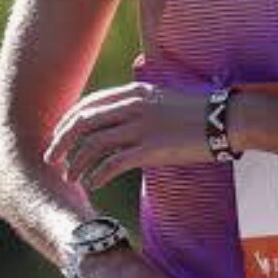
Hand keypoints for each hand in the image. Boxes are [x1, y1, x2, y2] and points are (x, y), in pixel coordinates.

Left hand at [44, 82, 209, 191]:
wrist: (226, 118)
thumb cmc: (198, 111)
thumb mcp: (163, 99)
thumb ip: (139, 104)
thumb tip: (122, 117)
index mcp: (134, 93)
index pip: (88, 104)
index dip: (68, 122)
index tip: (59, 136)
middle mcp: (132, 107)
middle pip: (83, 122)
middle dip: (62, 141)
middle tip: (51, 159)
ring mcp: (140, 127)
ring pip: (93, 144)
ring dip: (76, 162)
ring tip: (70, 177)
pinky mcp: (150, 149)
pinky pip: (112, 163)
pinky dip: (96, 174)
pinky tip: (91, 184)